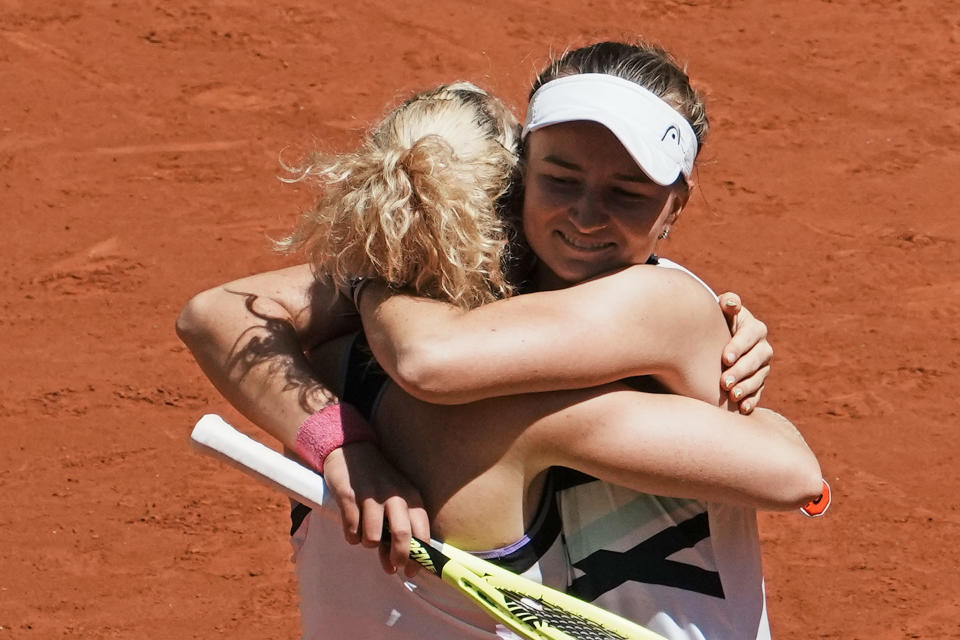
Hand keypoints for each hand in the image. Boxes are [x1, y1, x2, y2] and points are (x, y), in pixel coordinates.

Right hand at [322, 442, 429, 576]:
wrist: (353, 449)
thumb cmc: (379, 483)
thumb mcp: (395, 501)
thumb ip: (397, 532)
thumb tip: (395, 567)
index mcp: (411, 496)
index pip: (422, 531)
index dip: (420, 557)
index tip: (413, 572)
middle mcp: (394, 495)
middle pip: (402, 535)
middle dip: (398, 557)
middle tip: (391, 566)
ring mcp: (371, 495)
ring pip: (372, 537)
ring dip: (368, 544)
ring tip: (365, 536)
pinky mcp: (348, 495)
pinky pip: (351, 529)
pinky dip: (351, 536)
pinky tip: (352, 528)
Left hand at [718, 292, 771, 413]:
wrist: (714, 341)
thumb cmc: (714, 323)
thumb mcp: (720, 310)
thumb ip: (726, 302)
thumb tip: (731, 303)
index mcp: (754, 328)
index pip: (750, 337)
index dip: (738, 347)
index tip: (724, 359)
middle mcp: (762, 347)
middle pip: (756, 359)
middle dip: (741, 371)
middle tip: (725, 382)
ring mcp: (762, 366)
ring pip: (759, 377)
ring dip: (747, 387)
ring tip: (732, 395)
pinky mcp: (758, 382)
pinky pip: (759, 392)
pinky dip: (752, 400)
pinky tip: (743, 408)